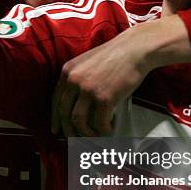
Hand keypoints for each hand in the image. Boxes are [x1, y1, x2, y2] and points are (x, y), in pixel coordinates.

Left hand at [51, 16, 190, 136]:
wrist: (134, 49)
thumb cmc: (115, 55)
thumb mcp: (88, 62)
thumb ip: (78, 78)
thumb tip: (75, 103)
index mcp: (68, 71)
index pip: (56, 100)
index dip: (56, 118)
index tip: (57, 129)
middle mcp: (74, 80)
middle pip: (64, 113)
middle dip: (68, 130)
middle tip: (74, 140)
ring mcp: (88, 89)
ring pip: (78, 121)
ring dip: (85, 133)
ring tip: (94, 135)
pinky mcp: (104, 98)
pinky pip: (99, 123)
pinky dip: (103, 131)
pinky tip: (109, 130)